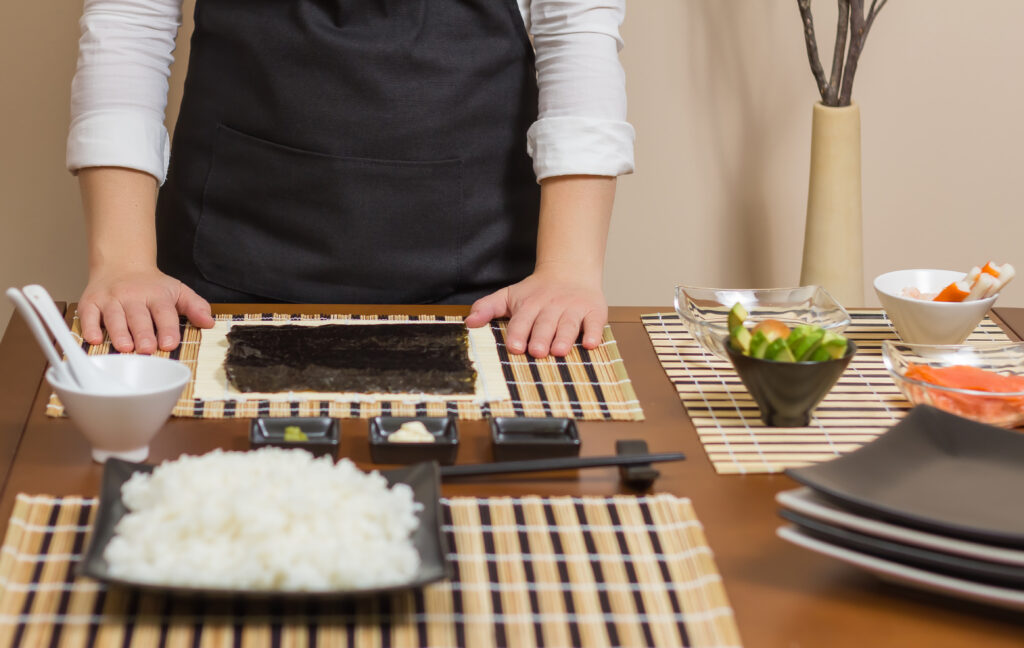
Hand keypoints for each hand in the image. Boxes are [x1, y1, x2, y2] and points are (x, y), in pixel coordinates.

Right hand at [79, 267, 213, 353]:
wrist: (121, 264)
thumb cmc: (152, 285)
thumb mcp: (178, 291)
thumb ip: (195, 307)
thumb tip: (209, 322)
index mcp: (156, 295)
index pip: (164, 313)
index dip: (167, 329)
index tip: (169, 344)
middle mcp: (132, 296)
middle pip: (138, 317)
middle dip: (143, 333)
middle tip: (147, 349)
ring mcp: (111, 299)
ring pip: (114, 317)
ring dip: (119, 333)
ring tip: (125, 348)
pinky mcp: (91, 302)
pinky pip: (88, 315)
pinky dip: (90, 327)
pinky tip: (94, 339)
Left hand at [464, 266, 606, 357]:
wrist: (570, 270)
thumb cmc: (537, 291)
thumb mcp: (509, 296)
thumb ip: (488, 308)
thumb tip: (469, 322)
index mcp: (530, 304)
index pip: (522, 320)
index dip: (518, 332)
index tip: (514, 346)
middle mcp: (552, 306)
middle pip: (545, 323)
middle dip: (541, 337)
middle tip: (536, 352)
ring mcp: (574, 308)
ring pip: (569, 324)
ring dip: (564, 337)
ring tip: (559, 351)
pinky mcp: (594, 311)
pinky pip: (595, 323)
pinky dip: (594, 333)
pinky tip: (591, 344)